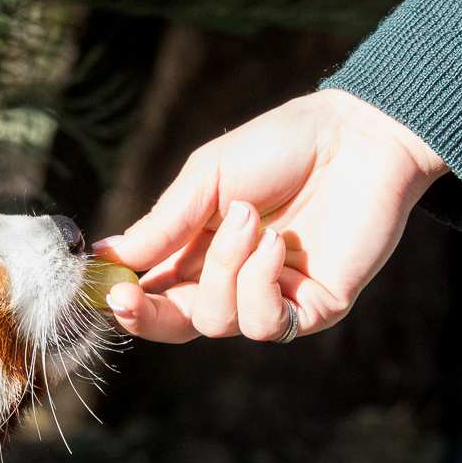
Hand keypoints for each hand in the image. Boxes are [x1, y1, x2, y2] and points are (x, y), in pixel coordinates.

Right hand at [96, 90, 447, 342]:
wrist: (357, 138)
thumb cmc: (283, 145)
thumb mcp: (208, 177)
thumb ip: (163, 222)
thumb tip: (108, 256)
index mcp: (201, 249)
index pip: (154, 294)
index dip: (126, 300)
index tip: (104, 286)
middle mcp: (234, 280)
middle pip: (177, 325)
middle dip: (147, 314)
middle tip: (126, 292)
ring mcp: (273, 297)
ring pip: (217, 321)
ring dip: (223, 269)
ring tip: (251, 219)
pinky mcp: (312, 308)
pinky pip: (265, 324)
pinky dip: (259, 283)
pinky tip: (276, 244)